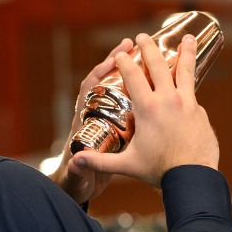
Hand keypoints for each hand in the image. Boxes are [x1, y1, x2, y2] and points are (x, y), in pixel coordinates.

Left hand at [52, 37, 133, 204]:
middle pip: (103, 82)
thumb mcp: (78, 177)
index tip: (111, 62)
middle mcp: (94, 117)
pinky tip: (156, 82)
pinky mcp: (115, 129)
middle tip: (131, 43)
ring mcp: (104, 121)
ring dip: (131, 70)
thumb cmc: (75, 180)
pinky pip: (128, 102)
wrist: (77, 187)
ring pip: (118, 89)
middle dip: (116, 61)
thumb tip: (76, 165)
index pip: (88, 91)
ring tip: (147, 52)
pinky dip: (140, 90)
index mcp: (84, 123)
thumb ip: (78, 171)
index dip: (98, 75)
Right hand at [70, 32, 219, 188]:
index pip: (132, 76)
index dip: (123, 62)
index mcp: (148, 108)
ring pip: (185, 70)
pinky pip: (193, 91)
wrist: (193, 177)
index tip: (120, 53)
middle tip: (142, 36)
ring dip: (184, 52)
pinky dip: (189, 81)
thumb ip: (100, 161)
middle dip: (148, 47)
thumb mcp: (127, 165)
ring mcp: (187, 103)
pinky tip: (189, 81)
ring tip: (186, 37)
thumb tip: (76, 161)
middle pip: (158, 64)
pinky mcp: (200, 111)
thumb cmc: (159, 171)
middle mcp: (168, 100)